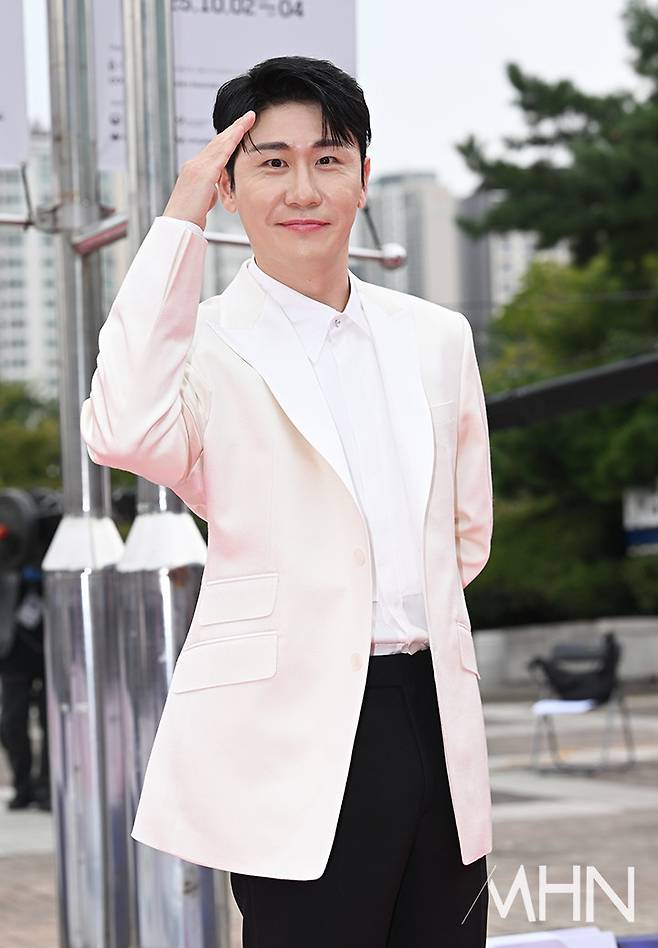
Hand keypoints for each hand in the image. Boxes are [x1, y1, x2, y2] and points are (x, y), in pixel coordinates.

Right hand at [162, 110, 255, 230]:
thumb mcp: (202, 201)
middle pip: (218, 141)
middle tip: (248, 116)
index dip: (228, 138)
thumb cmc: (190, 218)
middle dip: (234, 128)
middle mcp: (194, 164)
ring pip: (220, 143)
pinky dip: (232, 140)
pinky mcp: (203, 173)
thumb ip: (209, 191)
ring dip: (236, 129)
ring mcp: (197, 167)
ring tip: (248, 118)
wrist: (178, 226)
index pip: (215, 150)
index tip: (239, 129)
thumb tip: (215, 189)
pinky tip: (241, 131)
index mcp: (195, 171)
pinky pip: (221, 152)